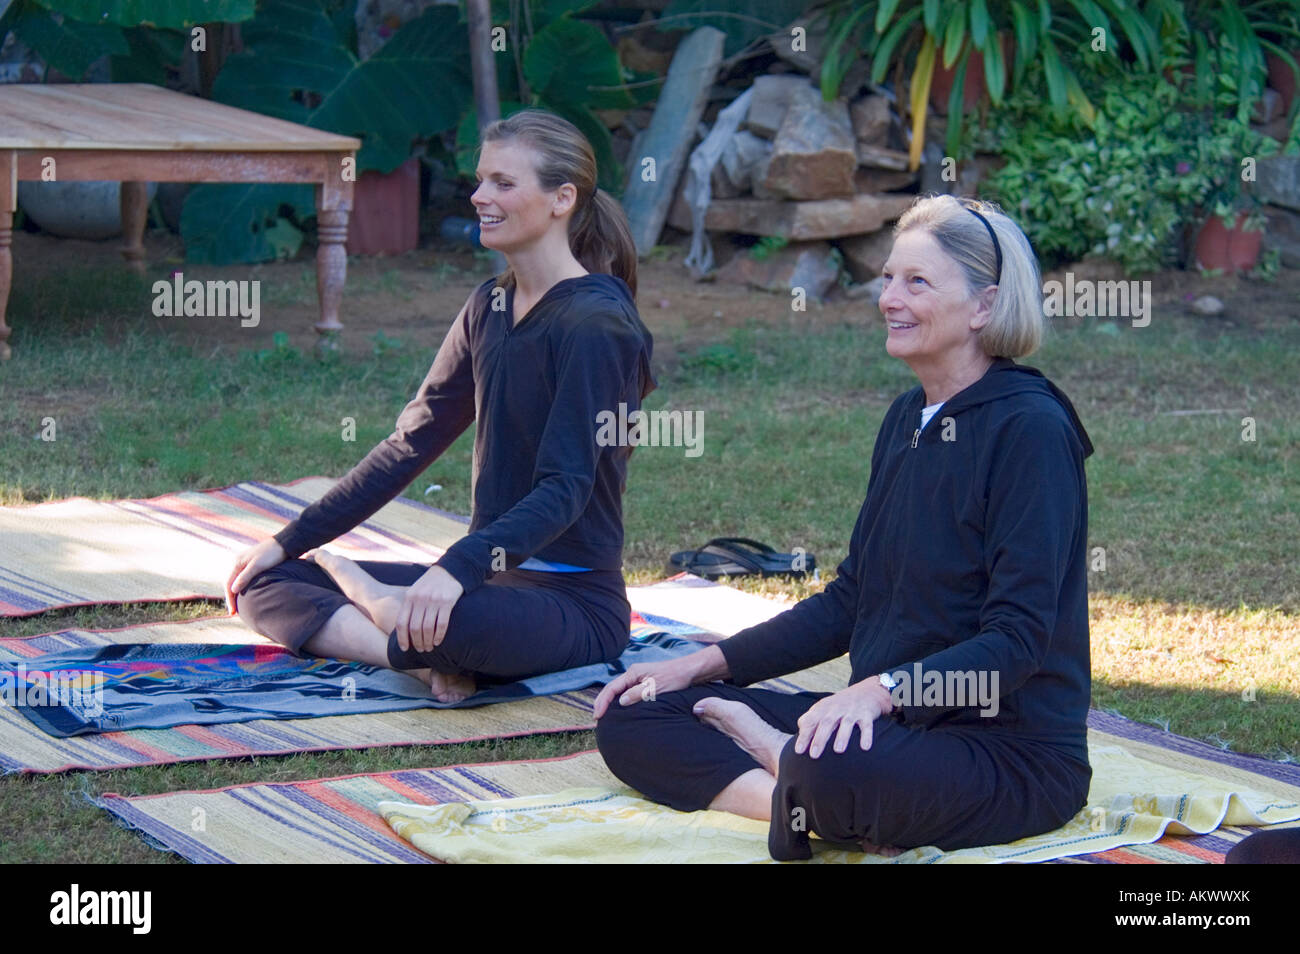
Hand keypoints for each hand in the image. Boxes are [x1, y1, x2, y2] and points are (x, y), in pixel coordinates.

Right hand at [226, 538, 286, 613]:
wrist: (284, 544)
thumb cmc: (272, 555)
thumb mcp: (258, 566)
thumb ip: (245, 577)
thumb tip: (232, 590)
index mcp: (237, 562)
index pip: (228, 584)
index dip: (229, 599)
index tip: (233, 612)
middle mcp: (237, 562)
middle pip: (229, 583)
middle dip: (231, 598)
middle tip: (234, 612)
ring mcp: (244, 563)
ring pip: (235, 581)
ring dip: (235, 593)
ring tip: (238, 606)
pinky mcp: (251, 564)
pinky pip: (242, 579)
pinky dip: (241, 588)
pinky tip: (245, 595)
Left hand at [396, 565, 463, 653]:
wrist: (451, 570)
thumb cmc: (431, 584)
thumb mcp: (416, 591)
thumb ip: (410, 607)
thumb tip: (403, 629)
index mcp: (409, 598)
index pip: (402, 623)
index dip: (402, 638)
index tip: (405, 649)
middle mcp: (420, 599)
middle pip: (415, 628)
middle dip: (417, 643)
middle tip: (421, 649)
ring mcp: (433, 600)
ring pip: (427, 628)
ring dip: (428, 641)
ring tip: (430, 648)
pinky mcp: (447, 602)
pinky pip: (442, 624)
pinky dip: (439, 635)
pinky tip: (438, 641)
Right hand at [592, 645, 726, 718]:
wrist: (690, 671)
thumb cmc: (675, 677)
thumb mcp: (656, 687)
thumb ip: (638, 694)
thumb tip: (620, 701)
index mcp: (633, 673)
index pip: (611, 688)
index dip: (602, 702)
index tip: (597, 715)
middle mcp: (633, 674)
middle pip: (612, 689)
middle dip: (602, 702)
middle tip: (597, 719)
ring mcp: (639, 678)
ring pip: (619, 691)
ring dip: (611, 703)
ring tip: (605, 717)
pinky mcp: (645, 683)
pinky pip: (628, 692)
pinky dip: (621, 702)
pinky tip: (621, 711)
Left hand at [793, 677, 892, 758]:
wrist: (867, 691)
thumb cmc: (839, 705)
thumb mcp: (822, 708)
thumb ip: (809, 720)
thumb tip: (798, 735)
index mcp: (823, 708)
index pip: (810, 721)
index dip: (804, 736)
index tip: (798, 751)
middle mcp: (836, 709)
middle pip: (827, 723)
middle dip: (820, 739)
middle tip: (814, 755)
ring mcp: (852, 711)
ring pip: (846, 723)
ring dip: (842, 736)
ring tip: (838, 750)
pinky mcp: (866, 714)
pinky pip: (866, 725)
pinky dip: (866, 735)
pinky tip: (865, 747)